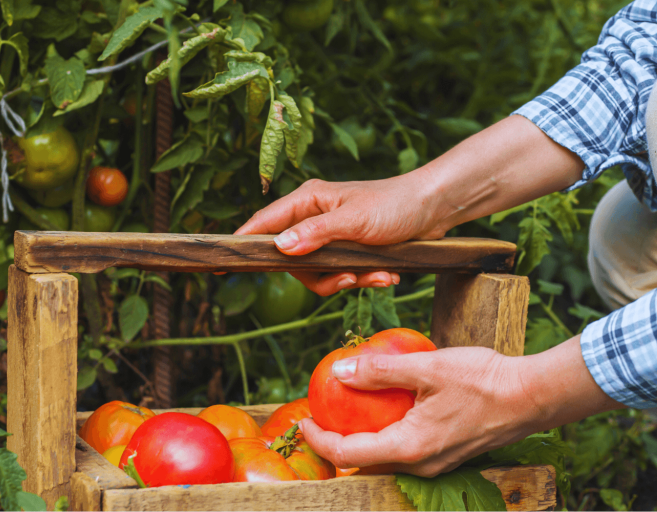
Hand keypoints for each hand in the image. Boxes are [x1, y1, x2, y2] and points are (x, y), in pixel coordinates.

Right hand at [235, 173, 449, 294]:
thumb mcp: (355, 221)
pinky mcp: (349, 249)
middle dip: (321, 276)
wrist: (435, 208)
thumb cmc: (395, 204)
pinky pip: (342, 274)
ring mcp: (331, 235)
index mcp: (308, 200)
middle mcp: (314, 217)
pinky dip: (362, 278)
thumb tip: (279, 247)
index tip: (221, 263)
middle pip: (291, 260)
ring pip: (318, 273)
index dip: (243, 243)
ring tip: (377, 274)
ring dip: (348, 279)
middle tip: (348, 278)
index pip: (264, 223)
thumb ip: (317, 234)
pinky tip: (385, 275)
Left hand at [299, 336, 623, 476]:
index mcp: (410, 448)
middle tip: (320, 416)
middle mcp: (420, 466)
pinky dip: (386, 436)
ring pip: (386, 460)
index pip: (348, 454)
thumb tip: (341, 371)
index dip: (319, 440)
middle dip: (336, 444)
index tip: (303, 420)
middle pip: (364, 462)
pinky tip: (386, 410)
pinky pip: (406, 452)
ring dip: (362, 441)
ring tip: (346, 413)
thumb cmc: (484, 379)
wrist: (532, 396)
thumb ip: (382, 370)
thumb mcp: (427, 367)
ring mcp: (436, 464)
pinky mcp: (448, 455)